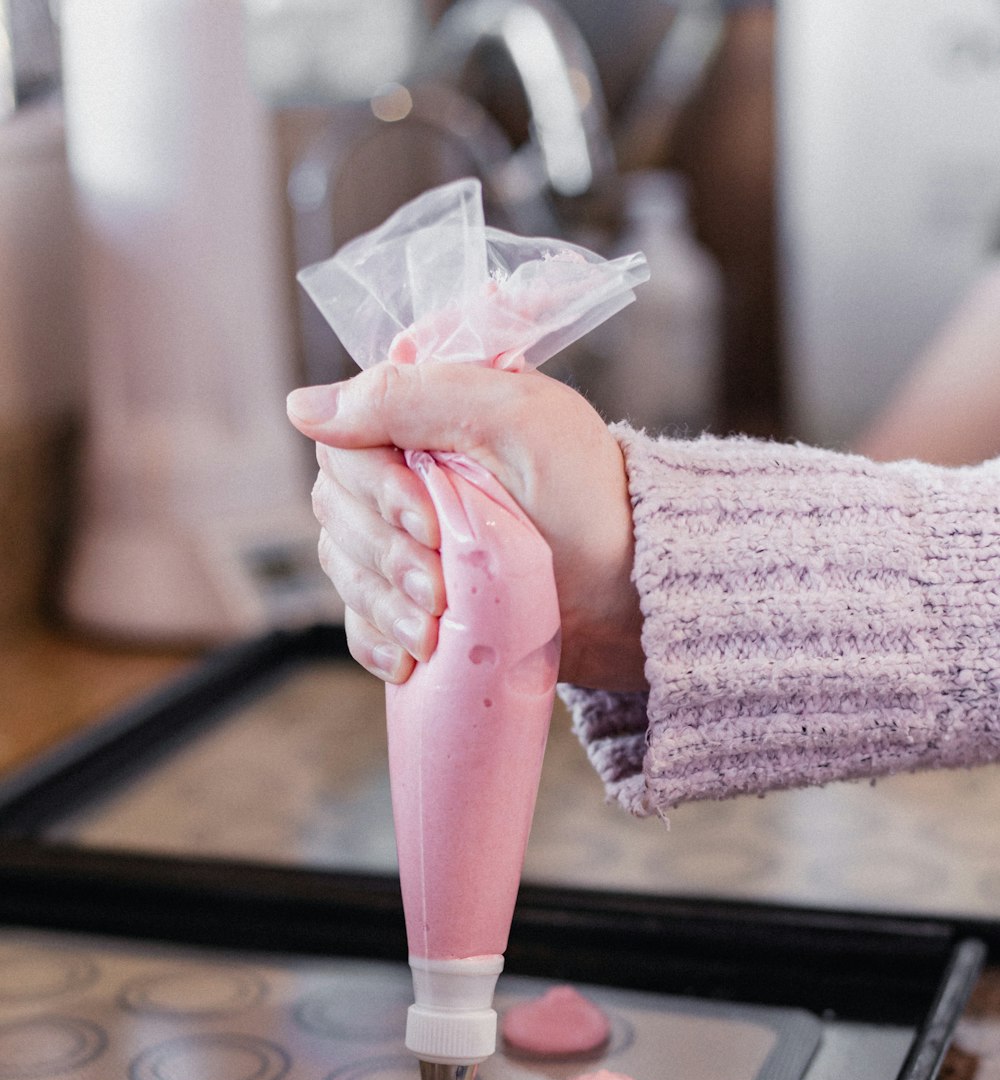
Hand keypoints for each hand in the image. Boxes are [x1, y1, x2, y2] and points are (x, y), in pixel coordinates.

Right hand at [287, 361, 645, 691]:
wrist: (633, 592)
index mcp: (425, 417)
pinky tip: (409, 659)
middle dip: (385, 555)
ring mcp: (408, 543)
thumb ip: (413, 396)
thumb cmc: (589, 495)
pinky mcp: (418, 601)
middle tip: (439, 588)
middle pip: (336, 510)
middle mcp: (405, 475)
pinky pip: (361, 621)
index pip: (345, 444)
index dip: (376, 490)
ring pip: (344, 568)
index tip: (429, 524)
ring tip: (433, 632)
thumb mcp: (515, 419)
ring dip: (381, 605)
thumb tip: (301, 406)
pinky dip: (376, 642)